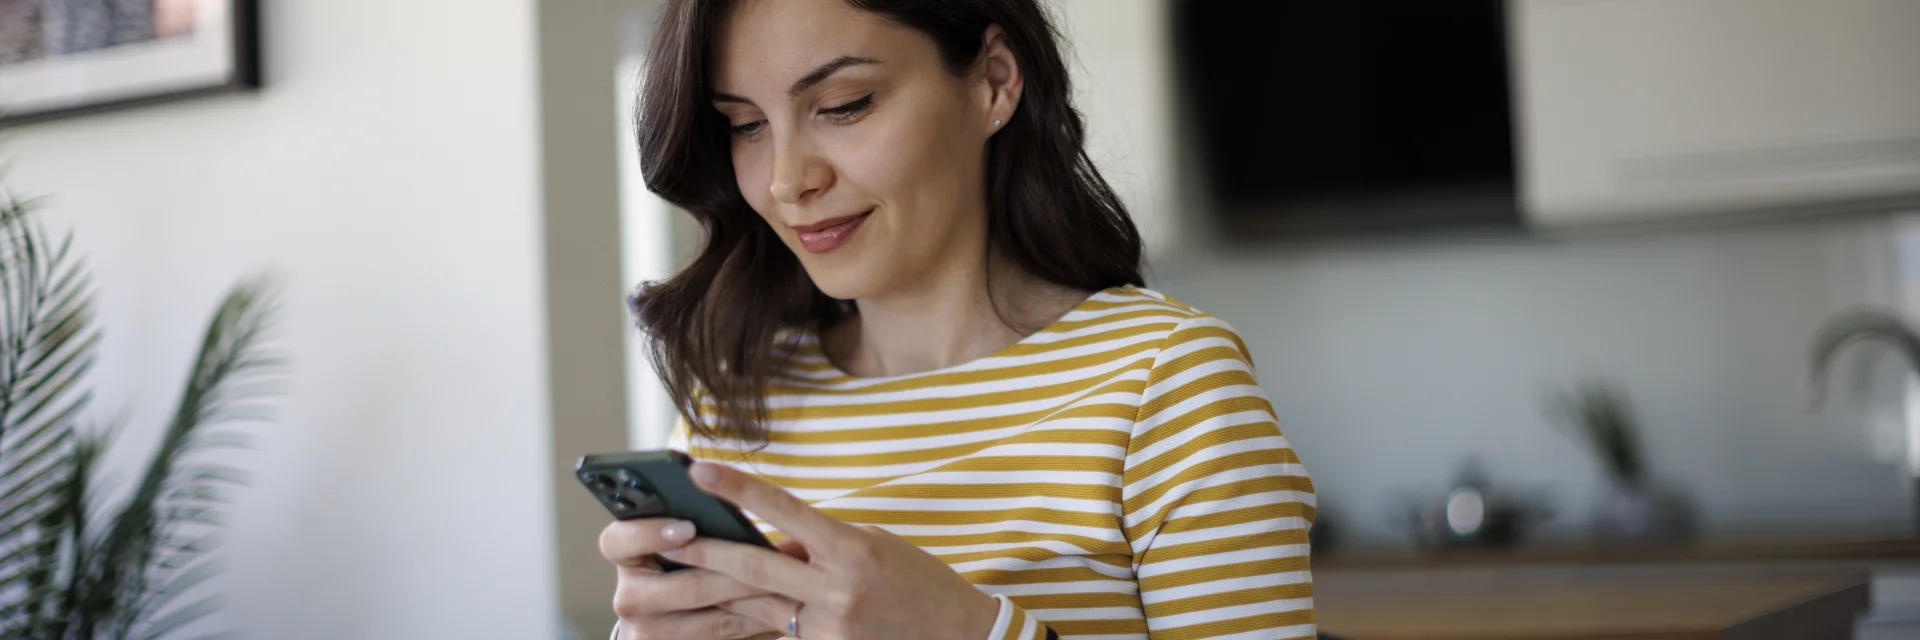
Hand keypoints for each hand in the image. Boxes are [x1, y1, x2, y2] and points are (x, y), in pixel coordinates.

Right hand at [598, 517, 807, 638]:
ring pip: (714, 620)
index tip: (688, 526)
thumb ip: (695, 518)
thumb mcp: (678, 535)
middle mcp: (629, 597)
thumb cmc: (682, 558)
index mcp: (623, 554)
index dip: (650, 533)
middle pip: (686, 587)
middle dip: (736, 573)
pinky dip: (757, 626)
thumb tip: (744, 496)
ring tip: (794, 586)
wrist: (668, 616)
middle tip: (775, 560)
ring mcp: (648, 632)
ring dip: (758, 603)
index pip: (619, 540)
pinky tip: (786, 613)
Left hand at [657, 462, 999, 639]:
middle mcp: (837, 590)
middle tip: (667, 536)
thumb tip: (772, 545)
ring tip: (683, 573)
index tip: (701, 469)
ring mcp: (829, 629)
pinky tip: (734, 604)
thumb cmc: (918, 580)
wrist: (958, 636)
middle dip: (705, 551)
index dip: (740, 488)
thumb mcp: (873, 544)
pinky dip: (759, 617)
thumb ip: (819, 543)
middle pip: (754, 567)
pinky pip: (779, 632)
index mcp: (852, 550)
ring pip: (757, 606)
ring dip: (719, 589)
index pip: (786, 510)